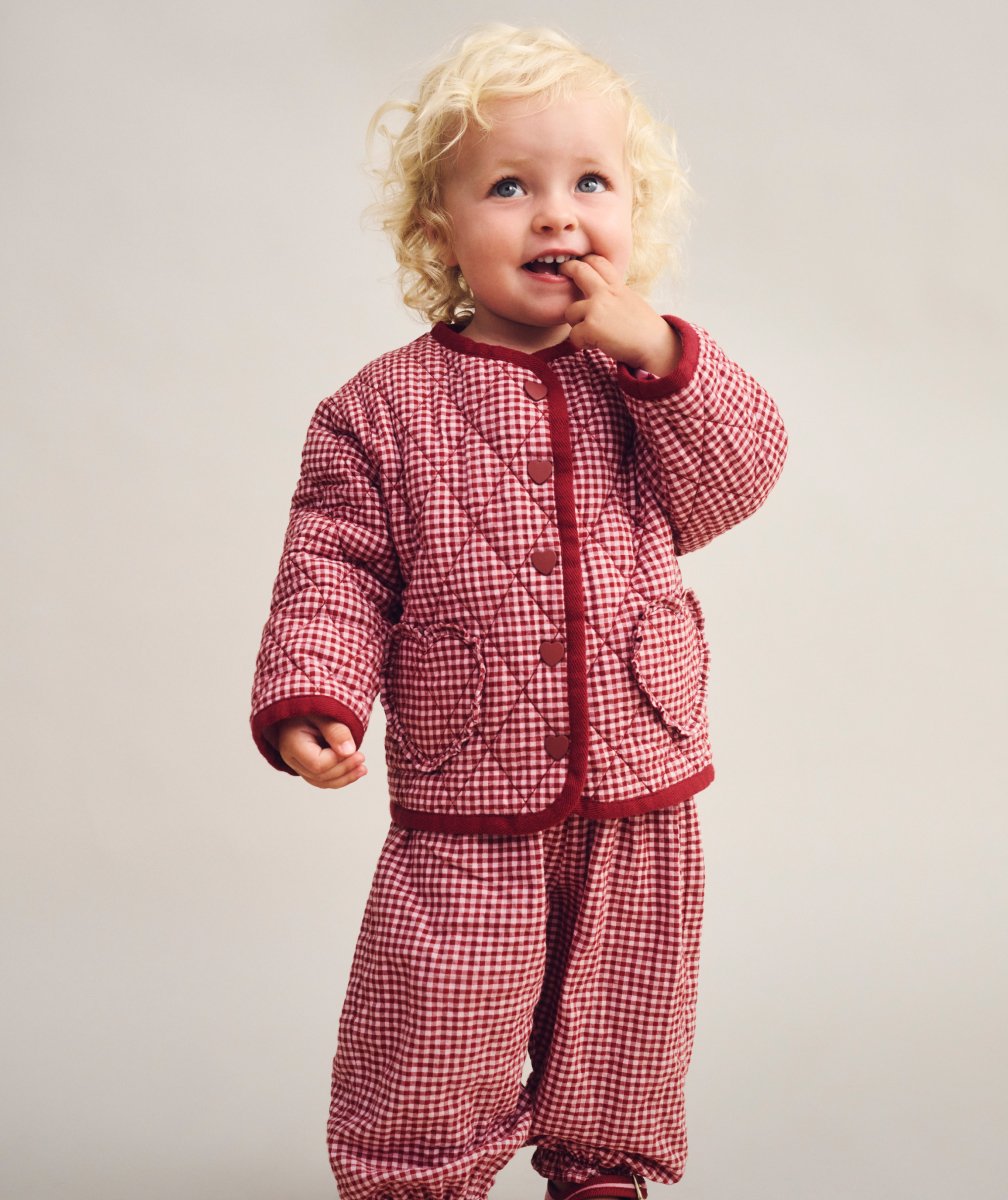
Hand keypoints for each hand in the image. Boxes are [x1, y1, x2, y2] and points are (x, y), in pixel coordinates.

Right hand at [276, 715, 366, 788]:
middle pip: (320, 775)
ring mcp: (298, 764)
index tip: (354, 750)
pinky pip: (323, 779)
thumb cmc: (311, 707)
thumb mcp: (324, 712)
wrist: (305, 706)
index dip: (338, 760)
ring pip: (322, 781)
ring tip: (362, 769)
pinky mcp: (307, 766)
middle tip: (362, 757)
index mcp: (291, 743)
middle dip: (344, 769)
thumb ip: (336, 730)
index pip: (317, 764)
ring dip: (344, 777)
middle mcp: (291, 758)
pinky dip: (340, 777)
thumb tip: (349, 751)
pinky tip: (355, 772)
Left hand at [559, 254, 680, 375]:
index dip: (586, 260)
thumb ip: (614, 296)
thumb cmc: (645, 329)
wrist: (655, 345)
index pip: (599, 262)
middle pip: (579, 270)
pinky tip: (596, 344)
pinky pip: (573, 335)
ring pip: (570, 311)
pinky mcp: (591, 326)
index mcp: (617, 287)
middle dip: (567, 268)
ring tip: (592, 333)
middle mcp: (606, 293)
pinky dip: (582, 343)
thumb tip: (598, 297)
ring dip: (576, 325)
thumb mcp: (631, 302)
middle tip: (561, 270)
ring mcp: (596, 308)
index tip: (579, 263)